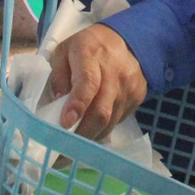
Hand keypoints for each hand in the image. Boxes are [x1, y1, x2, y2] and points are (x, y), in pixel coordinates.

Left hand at [49, 23, 147, 138]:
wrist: (127, 41)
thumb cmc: (88, 48)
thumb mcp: (64, 51)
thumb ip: (57, 75)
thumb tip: (57, 102)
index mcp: (90, 56)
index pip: (88, 83)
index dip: (77, 104)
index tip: (65, 123)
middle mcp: (114, 73)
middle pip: (101, 111)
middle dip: (80, 135)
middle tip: (61, 153)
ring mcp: (129, 88)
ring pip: (109, 121)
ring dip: (90, 137)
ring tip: (72, 148)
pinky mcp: (137, 98)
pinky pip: (117, 121)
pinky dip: (101, 130)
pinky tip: (89, 132)